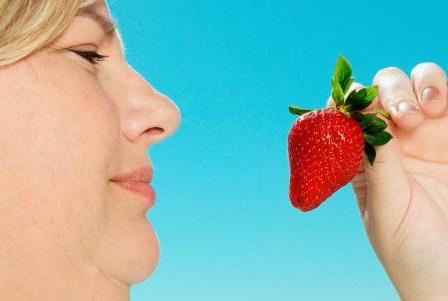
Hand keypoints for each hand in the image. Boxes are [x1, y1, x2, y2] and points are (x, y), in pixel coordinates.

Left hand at [346, 63, 447, 299]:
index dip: (345, 101)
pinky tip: (438, 104)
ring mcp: (426, 135)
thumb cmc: (411, 250)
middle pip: (380, 92)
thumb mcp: (386, 207)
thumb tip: (360, 115)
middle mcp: (392, 142)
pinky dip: (440, 87)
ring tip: (422, 112)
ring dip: (416, 85)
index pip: (345, 116)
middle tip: (399, 116)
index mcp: (361, 159)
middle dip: (385, 92)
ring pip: (415, 84)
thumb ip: (376, 162)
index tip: (350, 101)